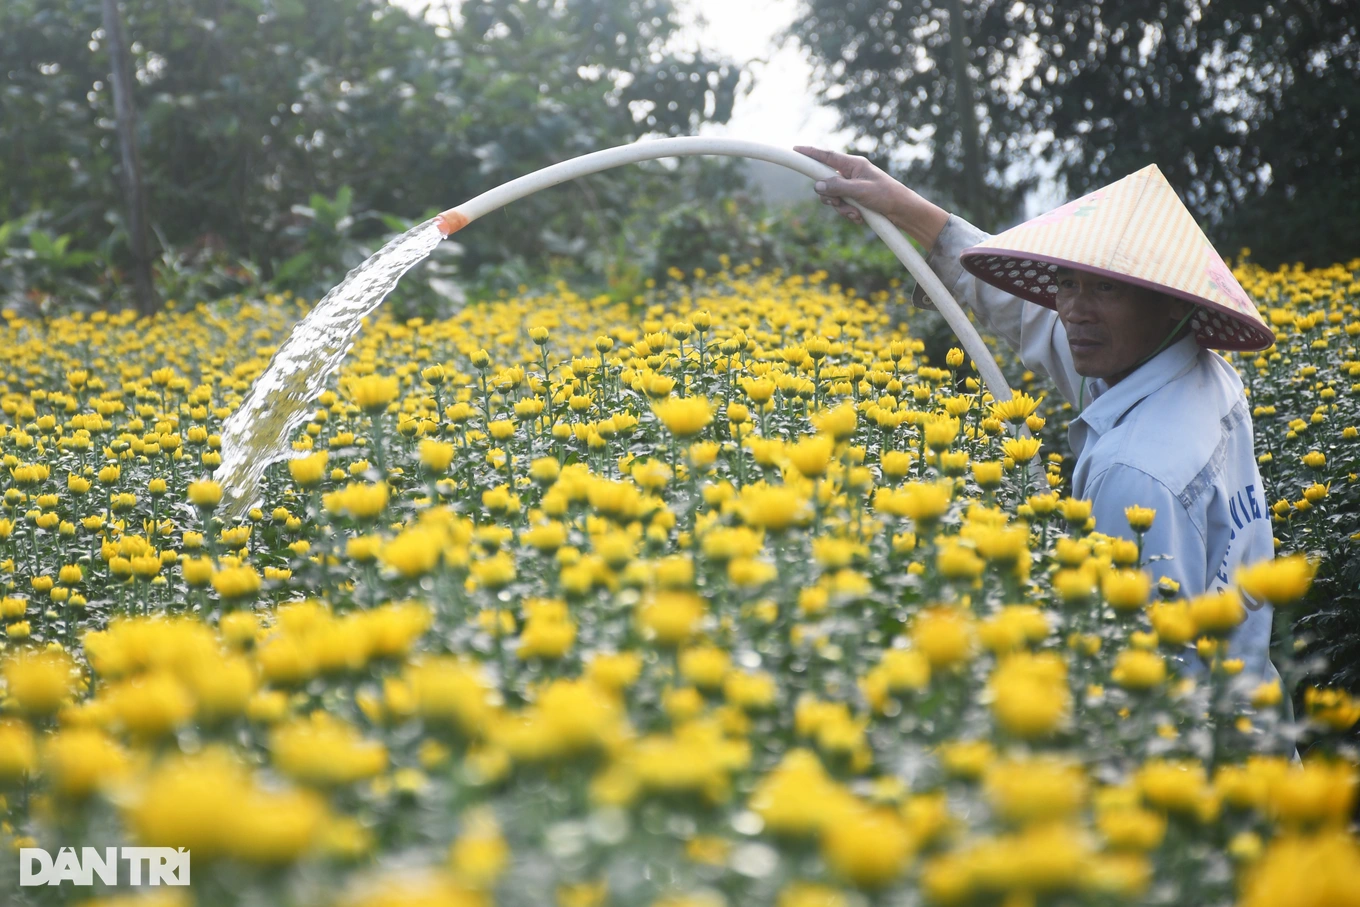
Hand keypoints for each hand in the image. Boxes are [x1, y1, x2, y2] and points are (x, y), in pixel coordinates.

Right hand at [794, 146, 949, 248]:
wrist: (903, 211)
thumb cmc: (886, 195)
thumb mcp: (860, 191)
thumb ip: (837, 187)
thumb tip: (817, 186)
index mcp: (853, 165)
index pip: (827, 156)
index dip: (810, 153)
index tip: (796, 150)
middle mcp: (851, 174)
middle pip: (826, 182)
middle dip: (830, 197)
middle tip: (838, 203)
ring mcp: (853, 187)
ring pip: (833, 197)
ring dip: (841, 208)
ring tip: (855, 214)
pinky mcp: (856, 199)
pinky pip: (842, 206)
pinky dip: (848, 213)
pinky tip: (860, 218)